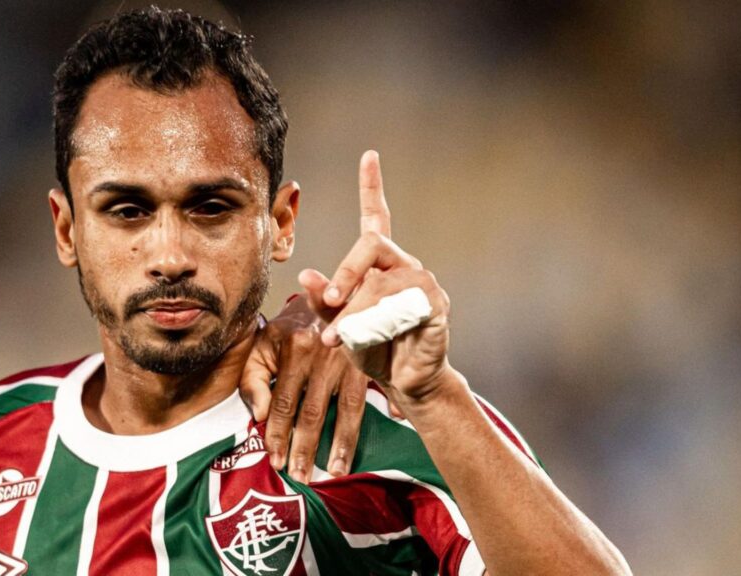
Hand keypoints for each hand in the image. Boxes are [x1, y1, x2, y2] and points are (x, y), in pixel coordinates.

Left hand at [240, 295, 368, 482]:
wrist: (332, 293)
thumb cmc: (292, 324)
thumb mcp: (264, 342)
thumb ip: (254, 377)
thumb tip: (262, 415)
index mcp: (293, 347)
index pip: (283, 401)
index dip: (278, 434)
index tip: (274, 460)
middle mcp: (321, 354)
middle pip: (312, 412)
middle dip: (305, 447)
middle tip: (299, 476)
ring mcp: (347, 360)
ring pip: (342, 411)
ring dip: (337, 446)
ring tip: (331, 474)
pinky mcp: (365, 366)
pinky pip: (365, 403)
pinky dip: (362, 428)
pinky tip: (359, 450)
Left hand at [300, 150, 452, 403]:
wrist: (405, 381)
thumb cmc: (372, 347)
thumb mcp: (338, 323)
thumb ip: (324, 301)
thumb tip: (305, 274)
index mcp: (379, 263)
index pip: (376, 217)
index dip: (372, 187)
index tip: (369, 156)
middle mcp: (403, 264)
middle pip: (371, 244)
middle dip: (345, 272)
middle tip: (330, 301)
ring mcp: (422, 282)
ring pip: (382, 282)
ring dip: (356, 313)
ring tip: (339, 338)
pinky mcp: (435, 304)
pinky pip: (402, 305)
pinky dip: (378, 325)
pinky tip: (372, 339)